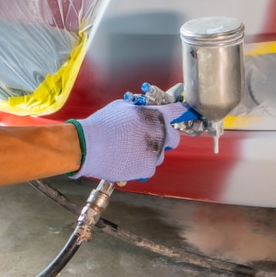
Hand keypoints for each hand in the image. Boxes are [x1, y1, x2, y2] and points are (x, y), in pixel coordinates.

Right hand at [69, 100, 188, 181]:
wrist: (90, 145)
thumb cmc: (104, 124)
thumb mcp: (122, 106)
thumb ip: (138, 109)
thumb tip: (142, 110)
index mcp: (157, 116)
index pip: (177, 112)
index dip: (181, 112)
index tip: (185, 113)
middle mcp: (161, 134)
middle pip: (173, 139)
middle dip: (164, 139)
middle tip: (148, 139)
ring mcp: (156, 153)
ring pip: (159, 155)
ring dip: (149, 154)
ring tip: (128, 151)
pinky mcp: (147, 169)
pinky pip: (148, 168)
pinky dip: (139, 166)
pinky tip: (125, 161)